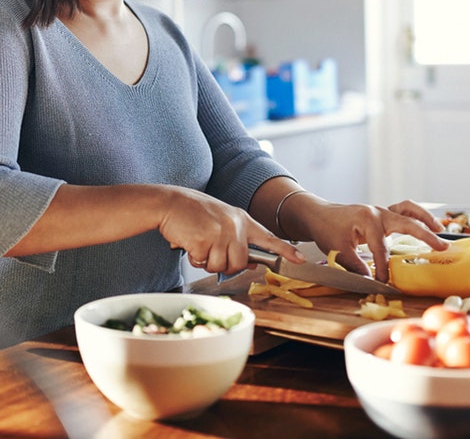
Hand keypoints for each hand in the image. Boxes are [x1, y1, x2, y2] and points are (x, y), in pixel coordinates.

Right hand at [158, 186, 304, 274]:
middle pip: (240, 262)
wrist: (169, 203)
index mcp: (241, 219)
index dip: (285, 251)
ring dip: (208, 262)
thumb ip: (237, 238)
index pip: (268, 237)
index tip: (300, 260)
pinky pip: (204, 263)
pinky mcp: (204, 241)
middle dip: (225, 264)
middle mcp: (234, 226)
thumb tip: (252, 263)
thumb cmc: (192, 212)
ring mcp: (220, 233)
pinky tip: (189, 243)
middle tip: (210, 252)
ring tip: (199, 245)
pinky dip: (194, 259)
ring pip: (222, 266)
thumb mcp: (221, 220)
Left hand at [292, 199, 448, 282]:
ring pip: (408, 210)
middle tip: (442, 248)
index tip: (385, 283)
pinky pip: (403, 211)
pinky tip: (428, 225)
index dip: (384, 268)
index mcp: (367, 220)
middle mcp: (378, 212)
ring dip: (425, 219)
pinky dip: (416, 216)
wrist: (318, 214)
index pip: (381, 249)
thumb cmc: (326, 229)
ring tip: (440, 230)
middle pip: (406, 223)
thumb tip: (372, 281)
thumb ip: (356, 265)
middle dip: (425, 236)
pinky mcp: (382, 214)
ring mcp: (381, 211)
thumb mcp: (337, 250)